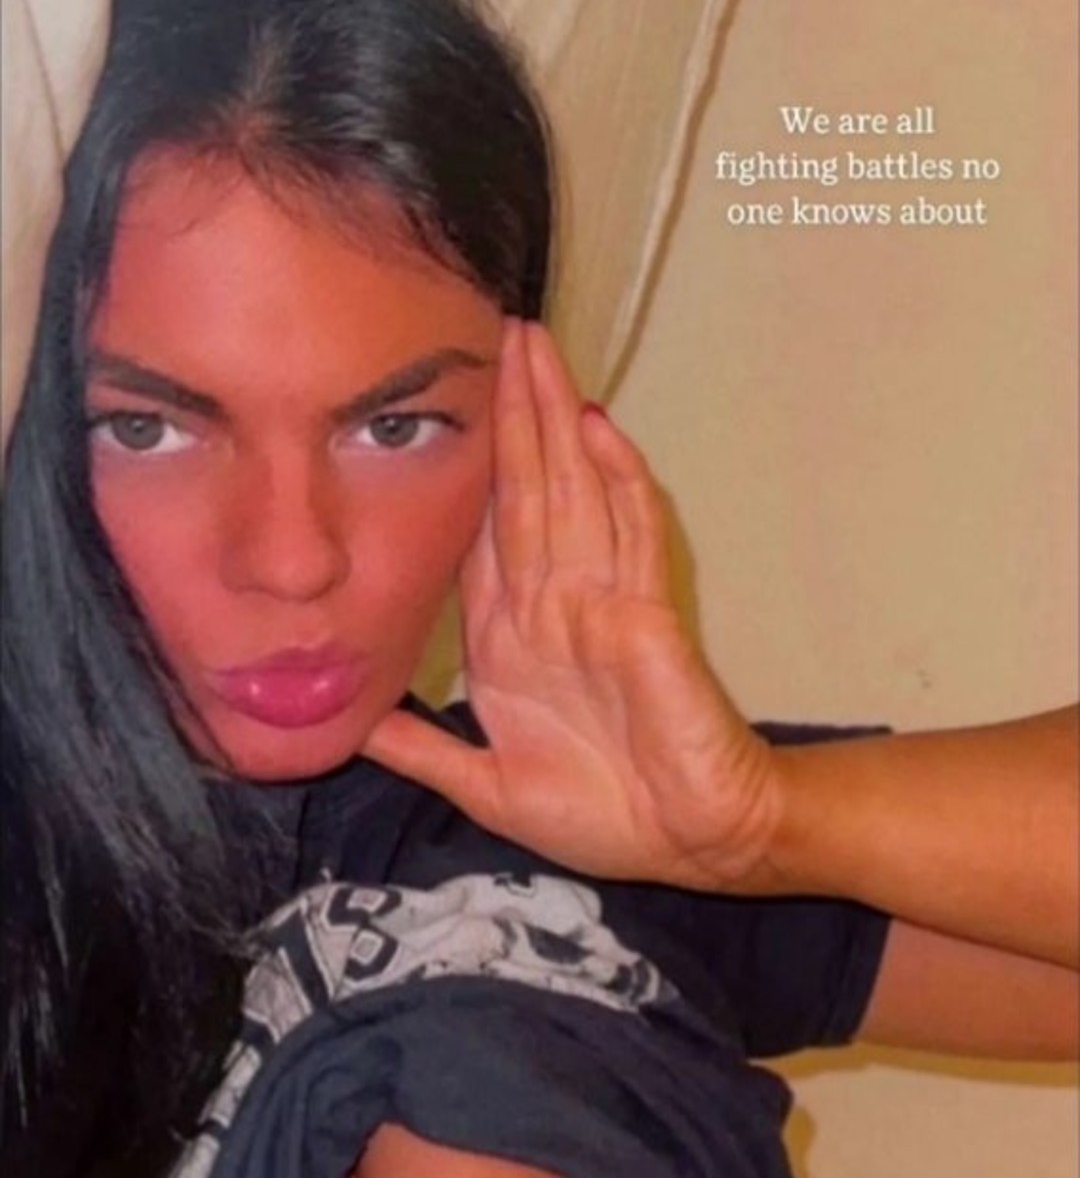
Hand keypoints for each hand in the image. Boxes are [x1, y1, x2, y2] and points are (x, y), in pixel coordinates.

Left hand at [361, 320, 782, 890]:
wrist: (689, 844)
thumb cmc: (605, 815)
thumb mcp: (486, 786)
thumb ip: (422, 750)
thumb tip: (348, 728)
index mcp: (513, 641)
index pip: (482, 536)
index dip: (466, 471)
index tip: (445, 405)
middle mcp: (555, 606)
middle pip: (527, 491)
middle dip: (512, 415)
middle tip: (498, 332)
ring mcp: (605, 603)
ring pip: (574, 493)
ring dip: (556, 423)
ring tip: (538, 350)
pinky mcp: (649, 617)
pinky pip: (632, 537)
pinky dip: (617, 482)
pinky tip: (597, 429)